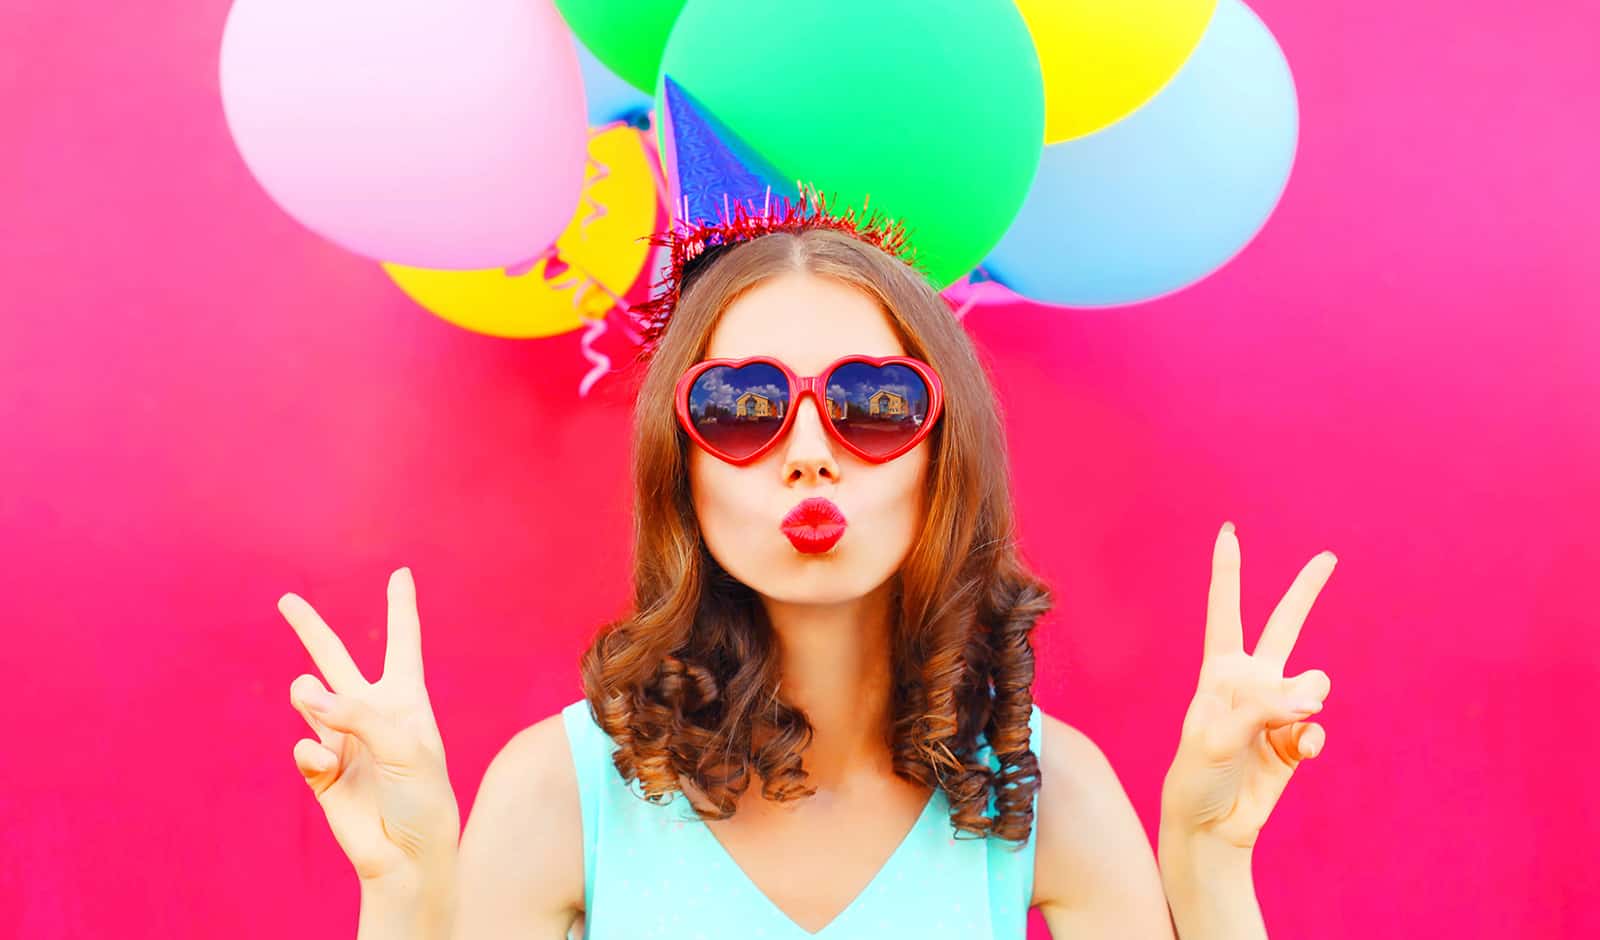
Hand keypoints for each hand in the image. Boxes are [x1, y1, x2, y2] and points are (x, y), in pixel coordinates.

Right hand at [281, 567, 460, 882]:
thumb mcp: (405, 748)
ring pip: (310, 699)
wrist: (407, 854)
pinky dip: (312, 755)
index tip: (401, 574)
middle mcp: (371, 713)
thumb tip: (304, 692)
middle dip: (312, 630)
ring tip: (309, 694)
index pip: (402, 644)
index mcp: (405, 700)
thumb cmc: (422, 797)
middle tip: (287, 599)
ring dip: (309, 694)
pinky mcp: (320, 770)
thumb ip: (357, 716)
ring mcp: (342, 740)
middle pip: (337, 659)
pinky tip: (328, 768)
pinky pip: (303, 748)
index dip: (401, 608)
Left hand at [1160, 522, 1333, 850]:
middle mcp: (1251, 683)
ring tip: (1282, 727)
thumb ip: (1267, 708)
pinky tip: (1294, 756)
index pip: (1226, 613)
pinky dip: (1309, 741)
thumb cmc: (1198, 774)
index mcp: (1219, 671)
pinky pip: (1317, 729)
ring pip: (1314, 684)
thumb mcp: (1219, 735)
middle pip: (1283, 626)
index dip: (1228, 573)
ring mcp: (1277, 711)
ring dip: (1305, 701)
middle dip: (1305, 592)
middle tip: (1328, 558)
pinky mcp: (1296, 741)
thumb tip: (1315, 695)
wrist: (1210, 825)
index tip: (1229, 533)